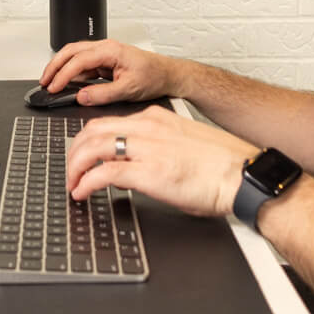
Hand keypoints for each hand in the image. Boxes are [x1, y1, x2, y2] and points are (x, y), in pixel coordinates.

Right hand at [37, 38, 177, 105]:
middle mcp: (105, 48)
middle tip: (44, 81)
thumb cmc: (154, 77)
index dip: (63, 74)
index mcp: (110, 51)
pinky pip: (83, 65)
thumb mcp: (129, 89)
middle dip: (54, 65)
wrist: (168, 75)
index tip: (53, 87)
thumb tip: (82, 97)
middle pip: (71, 51)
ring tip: (50, 82)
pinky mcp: (105, 62)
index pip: (79, 60)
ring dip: (61, 67)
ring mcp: (104, 54)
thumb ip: (103, 94)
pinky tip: (65, 83)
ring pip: (75, 55)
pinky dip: (71, 73)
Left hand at [63, 105, 257, 217]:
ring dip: (75, 167)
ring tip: (72, 183)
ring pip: (92, 148)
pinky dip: (86, 183)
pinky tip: (82, 193)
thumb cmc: (223, 166)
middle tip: (71, 170)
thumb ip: (156, 151)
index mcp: (157, 119)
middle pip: (93, 131)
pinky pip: (103, 174)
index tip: (83, 154)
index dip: (88, 141)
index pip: (109, 123)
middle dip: (75, 152)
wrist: (243, 175)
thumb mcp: (184, 146)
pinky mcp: (147, 172)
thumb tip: (132, 169)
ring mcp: (146, 149)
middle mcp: (148, 129)